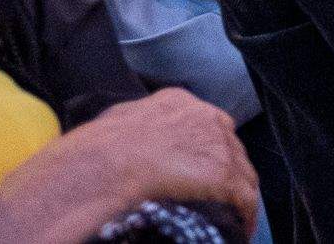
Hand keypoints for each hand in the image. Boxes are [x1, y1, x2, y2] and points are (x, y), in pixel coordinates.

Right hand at [0, 89, 258, 243]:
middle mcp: (203, 116)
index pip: (202, 127)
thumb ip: (131, 130)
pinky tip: (237, 231)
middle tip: (217, 201)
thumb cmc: (89, 156)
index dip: (202, 155)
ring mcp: (217, 143)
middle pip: (227, 148)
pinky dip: (242, 216)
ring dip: (234, 197)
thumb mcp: (109, 129)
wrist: (94, 170)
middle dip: (223, 175)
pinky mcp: (224, 174)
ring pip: (240, 172)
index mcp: (173, 102)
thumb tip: (128, 150)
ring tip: (228, 219)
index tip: (197, 173)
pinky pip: (244, 198)